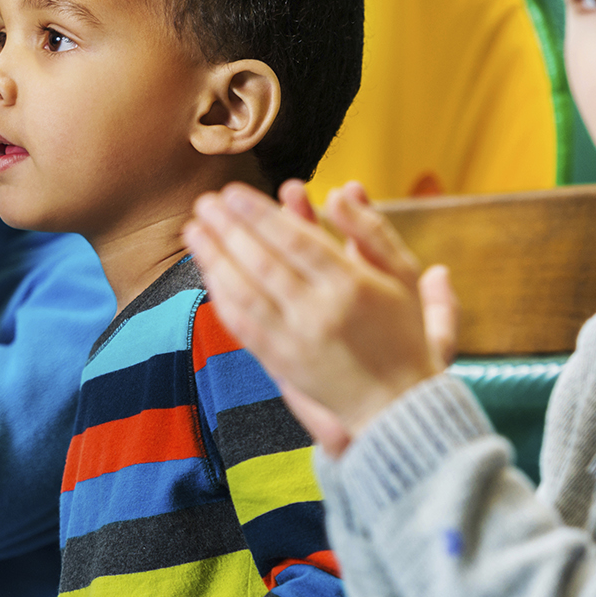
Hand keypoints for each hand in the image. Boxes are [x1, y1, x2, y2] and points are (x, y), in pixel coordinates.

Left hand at [183, 180, 453, 441]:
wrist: (396, 404)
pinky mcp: (280, 362)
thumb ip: (371, 230)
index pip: (296, 240)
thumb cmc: (401, 332)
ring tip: (193, 229)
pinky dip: (221, 295)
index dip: (260, 214)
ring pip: (245, 292)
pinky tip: (208, 272)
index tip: (233, 192)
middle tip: (205, 201)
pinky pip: (241, 325)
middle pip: (263, 262)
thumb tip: (338, 191)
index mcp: (352, 285)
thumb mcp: (402, 275)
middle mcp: (320, 312)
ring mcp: (295, 340)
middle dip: (228, 227)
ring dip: (214, 257)